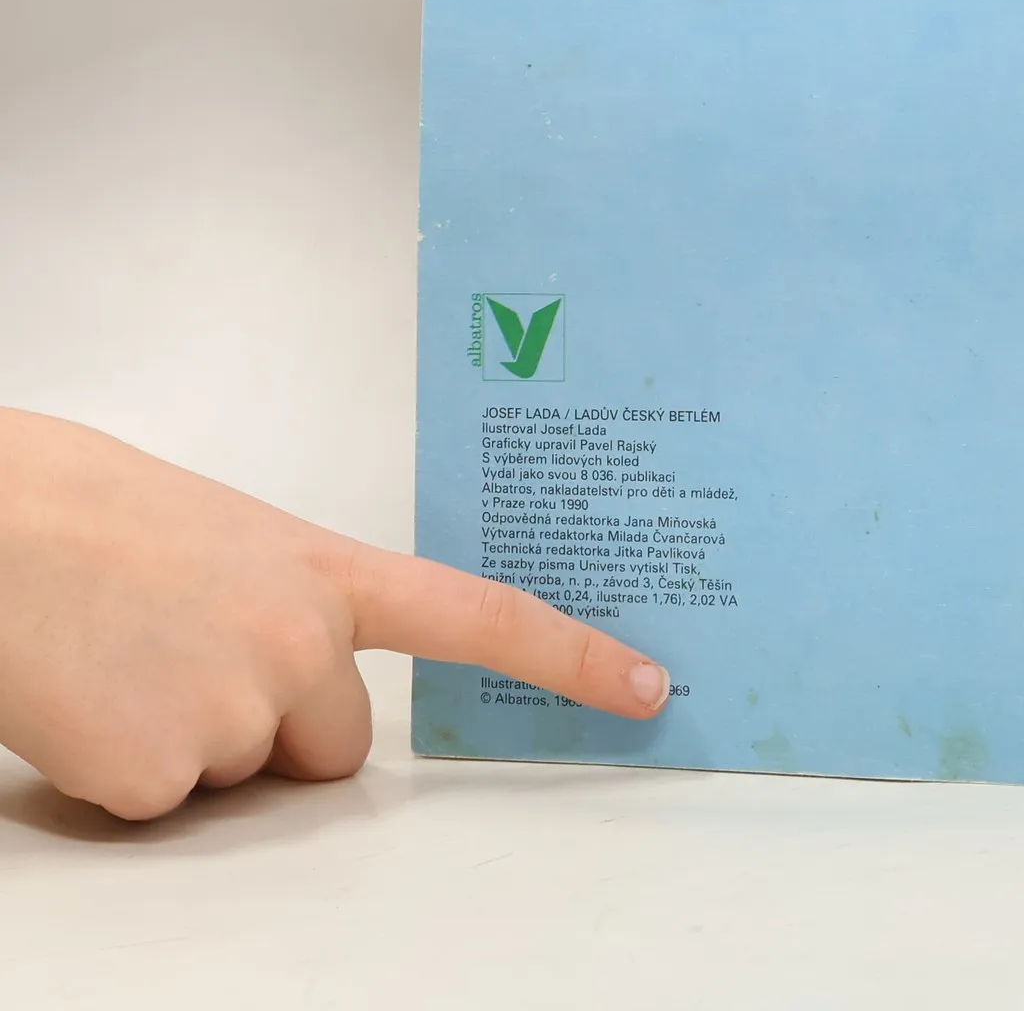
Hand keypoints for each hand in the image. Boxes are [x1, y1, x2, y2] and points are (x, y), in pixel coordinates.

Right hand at [0, 407, 669, 819]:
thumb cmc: (86, 513)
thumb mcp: (226, 539)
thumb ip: (292, 600)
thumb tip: (300, 667)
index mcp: (325, 569)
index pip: (479, 618)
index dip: (570, 658)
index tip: (648, 688)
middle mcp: (305, 640)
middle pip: (331, 744)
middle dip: (273, 728)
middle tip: (178, 651)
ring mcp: (239, 708)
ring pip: (240, 778)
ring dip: (185, 743)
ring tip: (116, 657)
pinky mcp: (159, 774)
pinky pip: (163, 806)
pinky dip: (119, 775)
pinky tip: (80, 700)